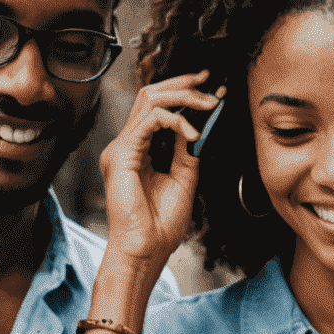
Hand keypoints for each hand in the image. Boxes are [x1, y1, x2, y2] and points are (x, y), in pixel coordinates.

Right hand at [97, 72, 221, 277]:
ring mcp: (121, 148)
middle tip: (210, 83)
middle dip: (184, 84)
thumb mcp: (183, 179)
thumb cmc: (160, 226)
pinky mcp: (121, 154)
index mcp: (139, 150)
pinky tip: (192, 133)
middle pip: (151, 95)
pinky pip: (149, 121)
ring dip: (183, 96)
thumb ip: (187, 151)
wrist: (146, 250)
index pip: (159, 108)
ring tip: (208, 104)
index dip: (184, 93)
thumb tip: (199, 126)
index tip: (212, 89)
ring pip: (149, 100)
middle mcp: (127, 145)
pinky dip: (175, 121)